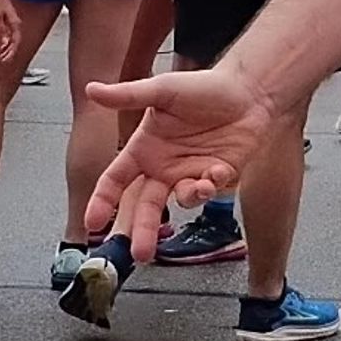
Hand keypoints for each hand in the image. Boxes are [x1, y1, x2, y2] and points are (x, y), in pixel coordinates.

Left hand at [0, 0, 18, 60]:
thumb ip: (1, 29)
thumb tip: (4, 41)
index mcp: (15, 23)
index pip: (16, 42)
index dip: (12, 52)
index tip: (6, 59)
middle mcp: (15, 23)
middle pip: (15, 41)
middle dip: (9, 51)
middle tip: (3, 59)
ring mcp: (12, 21)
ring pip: (12, 38)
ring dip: (7, 47)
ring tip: (1, 53)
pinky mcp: (8, 19)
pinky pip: (9, 33)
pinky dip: (5, 40)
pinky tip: (1, 43)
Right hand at [84, 65, 277, 260]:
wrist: (249, 91)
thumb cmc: (204, 87)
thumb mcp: (162, 90)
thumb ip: (128, 95)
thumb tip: (92, 89)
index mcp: (144, 148)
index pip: (116, 180)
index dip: (103, 201)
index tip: (93, 222)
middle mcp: (164, 166)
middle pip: (146, 205)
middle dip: (141, 230)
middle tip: (139, 253)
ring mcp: (190, 173)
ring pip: (180, 202)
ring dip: (188, 198)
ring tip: (199, 186)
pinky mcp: (216, 177)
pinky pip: (209, 191)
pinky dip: (212, 185)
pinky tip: (219, 170)